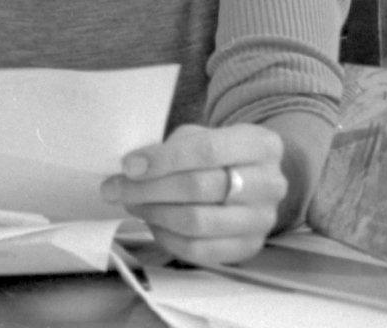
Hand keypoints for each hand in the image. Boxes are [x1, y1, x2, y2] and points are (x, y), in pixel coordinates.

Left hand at [102, 123, 284, 265]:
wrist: (251, 180)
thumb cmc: (217, 154)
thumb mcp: (200, 136)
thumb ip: (170, 148)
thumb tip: (132, 169)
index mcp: (261, 145)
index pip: (206, 151)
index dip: (162, 160)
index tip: (128, 166)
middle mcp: (270, 183)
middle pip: (199, 188)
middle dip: (148, 189)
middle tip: (116, 188)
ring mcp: (263, 220)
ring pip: (197, 222)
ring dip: (154, 213)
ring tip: (131, 203)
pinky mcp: (249, 247)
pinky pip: (200, 249)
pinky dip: (167, 237)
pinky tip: (152, 223)